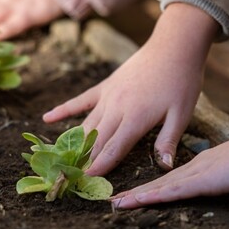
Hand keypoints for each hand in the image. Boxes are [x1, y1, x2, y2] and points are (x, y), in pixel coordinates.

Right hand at [43, 3, 217, 174]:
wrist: (173, 47)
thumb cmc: (181, 82)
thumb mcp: (181, 115)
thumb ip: (168, 141)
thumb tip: (165, 167)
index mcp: (135, 119)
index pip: (112, 149)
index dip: (99, 167)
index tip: (86, 181)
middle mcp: (116, 109)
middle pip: (95, 141)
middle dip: (84, 161)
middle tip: (71, 178)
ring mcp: (107, 96)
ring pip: (86, 125)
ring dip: (75, 143)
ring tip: (63, 160)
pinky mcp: (104, 86)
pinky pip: (80, 101)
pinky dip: (63, 110)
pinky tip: (47, 118)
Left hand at [110, 125, 228, 208]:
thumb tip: (225, 180)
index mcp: (203, 165)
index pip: (171, 179)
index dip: (150, 188)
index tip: (132, 194)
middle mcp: (196, 167)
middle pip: (159, 182)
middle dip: (135, 193)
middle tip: (111, 200)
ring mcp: (199, 172)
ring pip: (161, 186)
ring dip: (137, 196)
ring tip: (114, 204)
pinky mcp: (205, 180)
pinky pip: (175, 190)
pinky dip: (154, 196)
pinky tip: (137, 200)